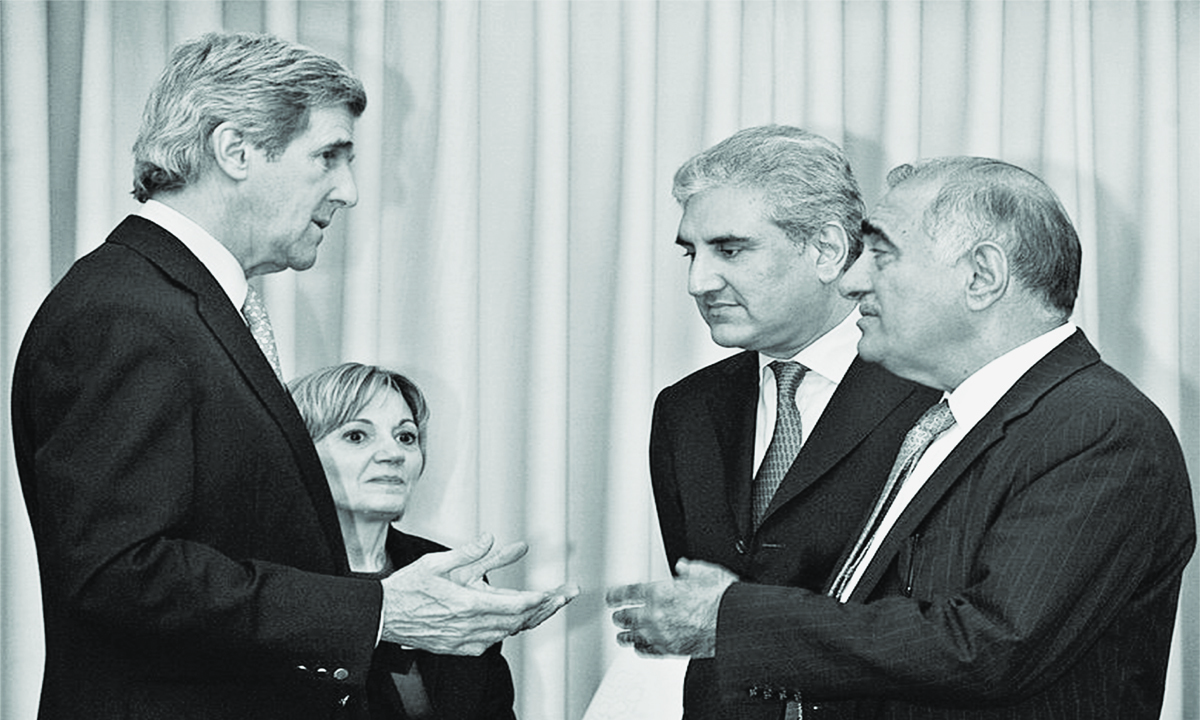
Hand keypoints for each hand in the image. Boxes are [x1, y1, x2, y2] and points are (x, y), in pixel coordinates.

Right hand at [381, 533, 579, 654]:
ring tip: (550, 604)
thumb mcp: (437, 563)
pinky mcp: (460, 648)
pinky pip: (492, 640)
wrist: (383, 617)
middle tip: (565, 596)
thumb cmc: (407, 589)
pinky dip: (508, 628)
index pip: (512, 605)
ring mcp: (466, 640)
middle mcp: (469, 627)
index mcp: (466, 604)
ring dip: (530, 618)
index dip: (537, 600)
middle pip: (518, 620)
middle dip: (545, 608)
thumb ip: (469, 552)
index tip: (553, 593)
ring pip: (508, 631)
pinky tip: (517, 618)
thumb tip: (491, 538)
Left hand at [606, 558, 737, 657]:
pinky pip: (648, 651)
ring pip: (634, 636)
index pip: (628, 593)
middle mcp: (656, 614)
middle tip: (616, 615)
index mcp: (660, 591)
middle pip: (626, 616)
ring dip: (625, 635)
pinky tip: (639, 648)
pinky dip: (640, 649)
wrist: (732, 622)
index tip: (611, 597)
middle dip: (619, 616)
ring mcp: (661, 634)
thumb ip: (690, 569)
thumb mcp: (705, 572)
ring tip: (621, 635)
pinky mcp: (670, 650)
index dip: (616, 595)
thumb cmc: (720, 599)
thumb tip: (684, 567)